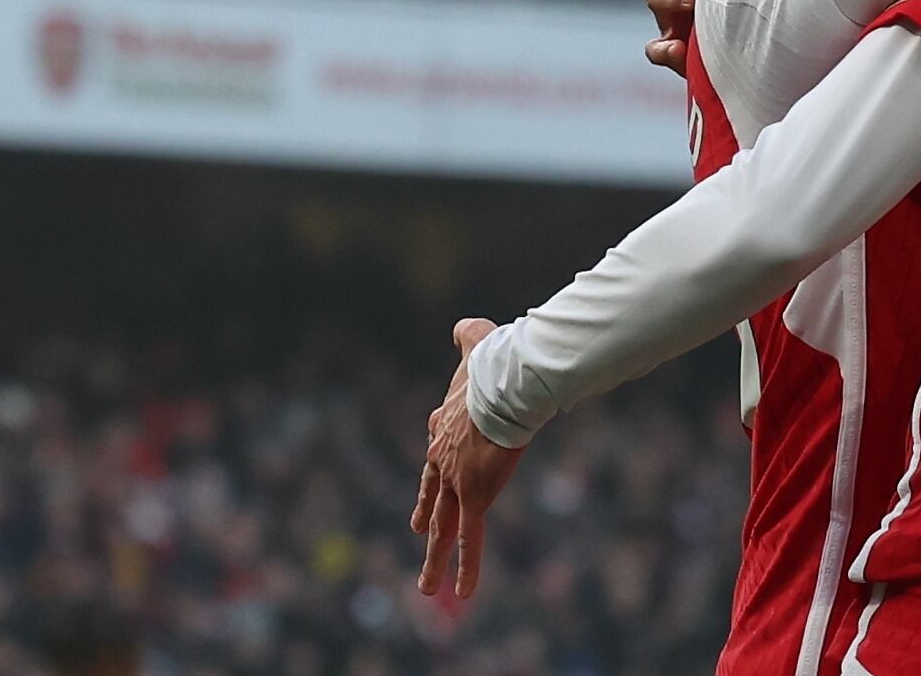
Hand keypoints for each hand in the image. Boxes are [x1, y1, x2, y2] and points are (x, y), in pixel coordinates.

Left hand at [413, 318, 524, 598]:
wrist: (501, 386)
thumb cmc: (494, 363)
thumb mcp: (477, 342)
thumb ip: (466, 334)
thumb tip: (463, 327)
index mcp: (444, 426)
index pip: (436, 448)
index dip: (437, 456)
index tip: (435, 460)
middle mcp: (443, 458)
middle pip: (432, 493)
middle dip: (426, 512)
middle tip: (419, 526)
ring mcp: (456, 481)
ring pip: (443, 528)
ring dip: (434, 560)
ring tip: (426, 587)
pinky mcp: (473, 497)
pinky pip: (469, 539)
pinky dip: (466, 568)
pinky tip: (462, 594)